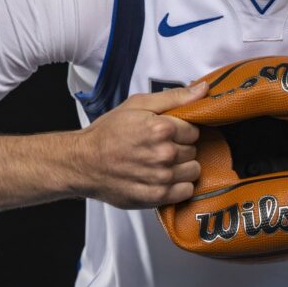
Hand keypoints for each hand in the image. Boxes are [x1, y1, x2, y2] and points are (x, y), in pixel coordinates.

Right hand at [76, 82, 206, 207]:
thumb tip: (204, 89)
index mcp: (162, 128)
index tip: (168, 133)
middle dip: (181, 148)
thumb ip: (175, 97)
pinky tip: (162, 178)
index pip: (194, 130)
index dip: (182, 131)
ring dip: (182, 167)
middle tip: (160, 147)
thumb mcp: (138, 104)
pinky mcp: (156, 197)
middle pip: (194, 151)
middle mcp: (164, 154)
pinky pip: (185, 192)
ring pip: (193, 171)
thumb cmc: (108, 133)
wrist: (83, 162)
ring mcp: (161, 177)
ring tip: (161, 163)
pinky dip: (178, 186)